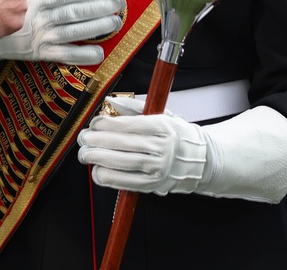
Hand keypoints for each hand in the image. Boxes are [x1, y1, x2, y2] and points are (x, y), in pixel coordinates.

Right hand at [0, 0, 122, 64]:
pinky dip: (81, 55)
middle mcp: (41, 16)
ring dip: (97, 27)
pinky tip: (98, 53)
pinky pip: (63, 55)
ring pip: (74, 31)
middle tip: (119, 3)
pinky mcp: (36, 53)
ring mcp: (40, 35)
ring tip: (115, 22)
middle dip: (101, 7)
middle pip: (77, 11)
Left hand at [77, 96, 208, 195]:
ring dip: (97, 159)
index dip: (105, 124)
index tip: (94, 123)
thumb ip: (134, 107)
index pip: (127, 125)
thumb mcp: (163, 114)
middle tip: (83, 139)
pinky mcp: (154, 184)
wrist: (202, 160)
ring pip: (121, 163)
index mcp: (162, 127)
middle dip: (96, 141)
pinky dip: (108, 177)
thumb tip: (110, 102)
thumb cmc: (178, 136)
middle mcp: (161, 147)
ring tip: (85, 154)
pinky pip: (126, 182)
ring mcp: (158, 167)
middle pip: (121, 144)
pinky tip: (97, 171)